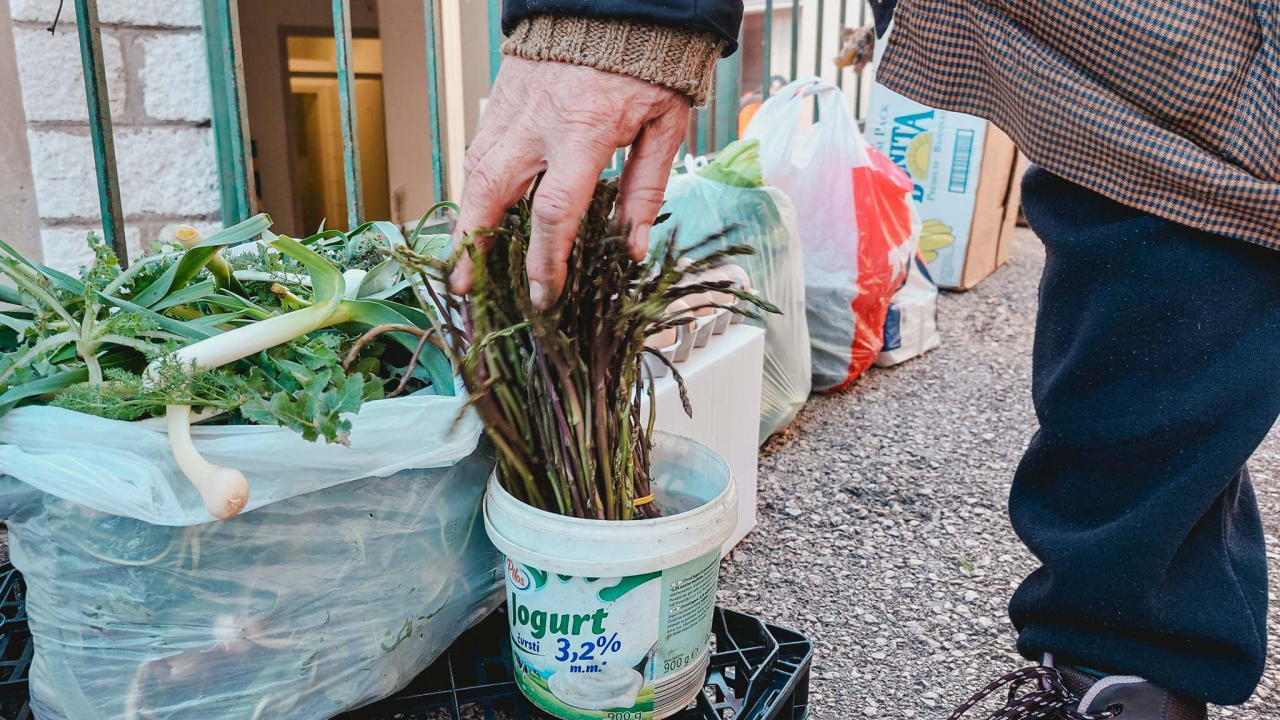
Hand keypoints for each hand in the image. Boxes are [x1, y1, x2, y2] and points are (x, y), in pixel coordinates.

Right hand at [450, 57, 690, 308]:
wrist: (615, 3)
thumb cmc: (647, 64)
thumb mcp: (665, 126)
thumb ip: (646, 188)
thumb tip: (630, 248)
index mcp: (584, 132)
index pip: (555, 211)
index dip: (546, 260)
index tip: (546, 294)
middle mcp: (537, 124)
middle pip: (492, 194)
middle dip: (476, 246)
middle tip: (468, 287)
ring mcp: (512, 109)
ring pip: (475, 171)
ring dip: (466, 220)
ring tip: (462, 260)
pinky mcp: (500, 98)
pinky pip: (479, 149)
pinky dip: (474, 186)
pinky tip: (476, 212)